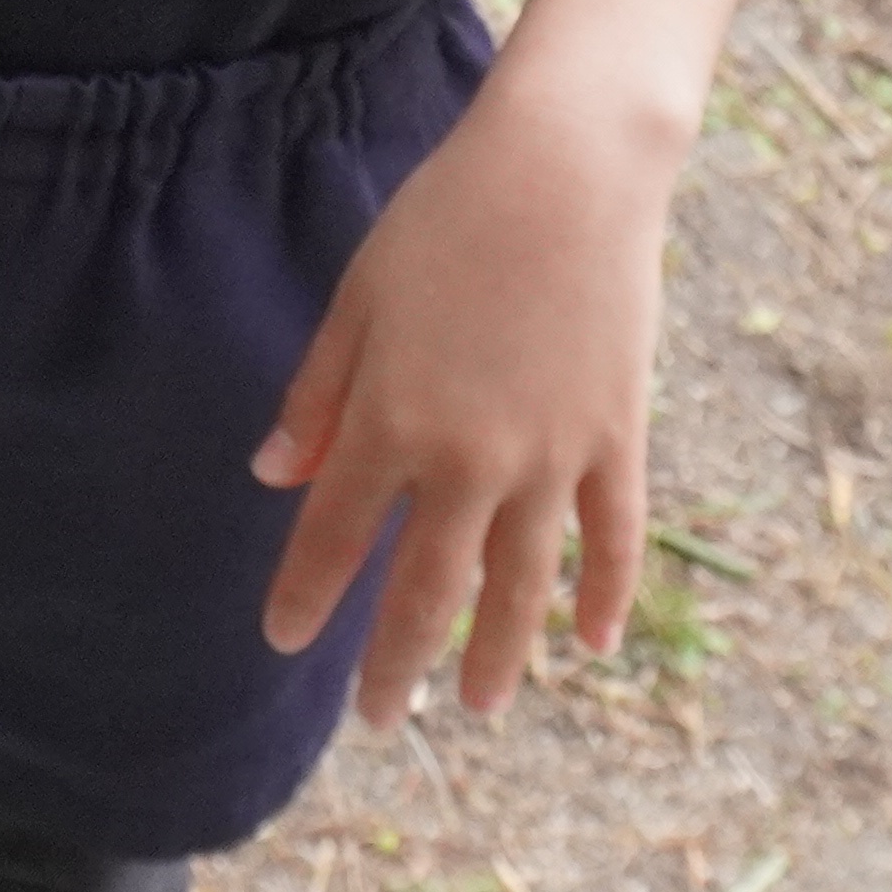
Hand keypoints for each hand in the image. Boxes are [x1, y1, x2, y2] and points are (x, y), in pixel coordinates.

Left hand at [252, 52, 689, 722]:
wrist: (565, 172)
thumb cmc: (443, 222)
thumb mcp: (358, 299)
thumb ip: (318, 396)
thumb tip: (275, 477)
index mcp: (391, 422)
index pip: (334, 538)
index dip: (305, 596)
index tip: (283, 642)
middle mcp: (469, 458)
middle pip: (426, 588)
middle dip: (394, 660)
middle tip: (378, 719)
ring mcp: (552, 455)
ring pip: (522, 585)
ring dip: (498, 655)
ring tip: (478, 706)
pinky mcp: (617, 437)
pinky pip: (612, 538)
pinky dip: (604, 596)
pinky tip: (591, 643)